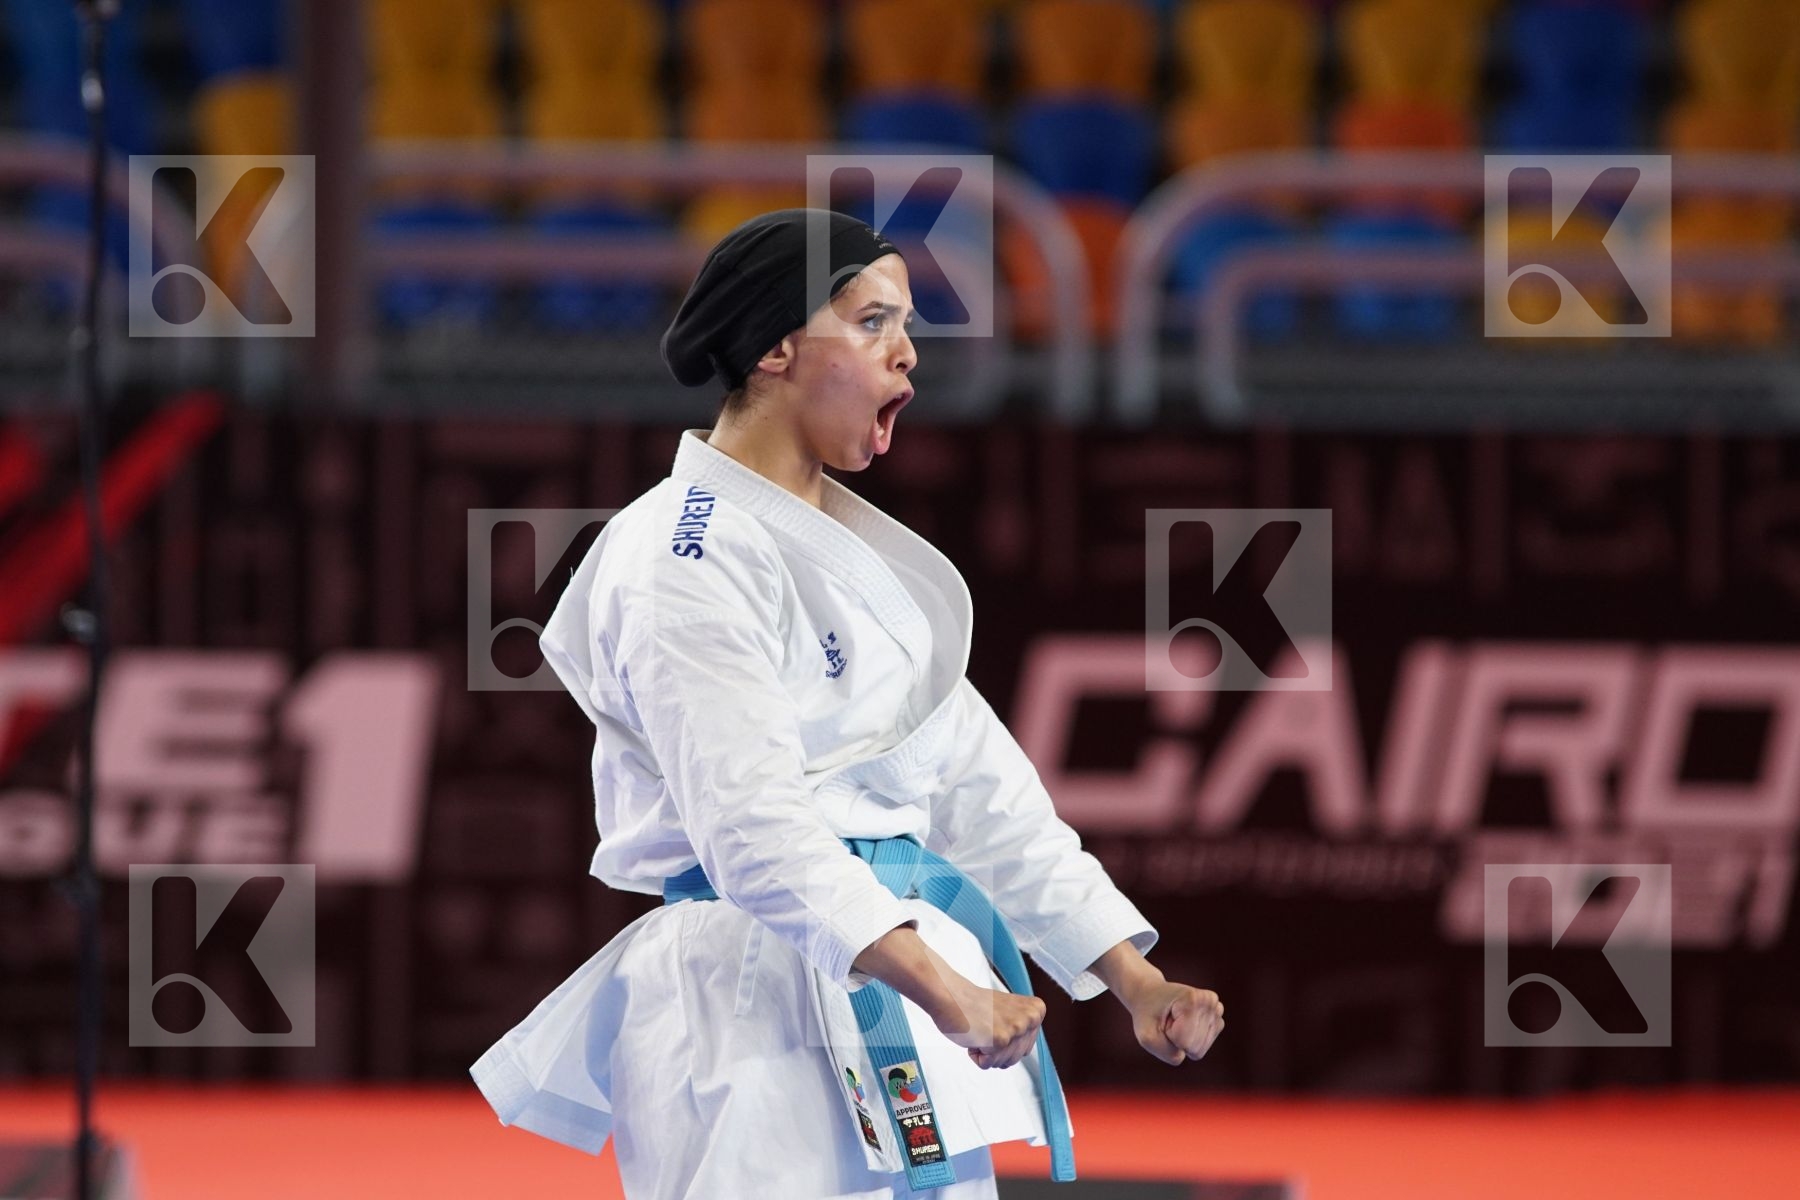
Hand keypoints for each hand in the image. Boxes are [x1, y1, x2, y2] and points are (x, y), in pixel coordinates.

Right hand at [927, 975, 1045, 1070]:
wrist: (950, 994)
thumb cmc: (975, 1005)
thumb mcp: (1011, 1012)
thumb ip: (1023, 1029)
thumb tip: (1026, 1051)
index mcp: (1037, 1010)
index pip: (1025, 1048)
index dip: (1004, 1041)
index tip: (994, 1021)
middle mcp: (1031, 1019)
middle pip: (1015, 1058)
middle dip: (996, 1050)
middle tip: (984, 1026)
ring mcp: (1016, 1029)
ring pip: (1003, 1063)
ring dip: (986, 1052)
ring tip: (979, 1029)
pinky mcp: (1000, 1040)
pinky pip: (988, 1064)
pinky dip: (976, 1055)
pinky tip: (973, 1035)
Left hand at [1127, 981, 1223, 1065]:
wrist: (1150, 994)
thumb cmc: (1147, 1014)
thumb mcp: (1146, 1035)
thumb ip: (1167, 1053)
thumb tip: (1185, 1055)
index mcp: (1194, 999)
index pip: (1184, 1041)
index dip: (1168, 1035)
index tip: (1163, 1018)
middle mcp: (1211, 1002)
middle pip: (1194, 1047)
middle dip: (1175, 1039)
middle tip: (1167, 1020)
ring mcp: (1217, 1011)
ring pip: (1198, 1050)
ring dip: (1182, 1040)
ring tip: (1175, 1020)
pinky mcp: (1218, 1021)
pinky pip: (1201, 1049)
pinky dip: (1189, 1041)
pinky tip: (1184, 1023)